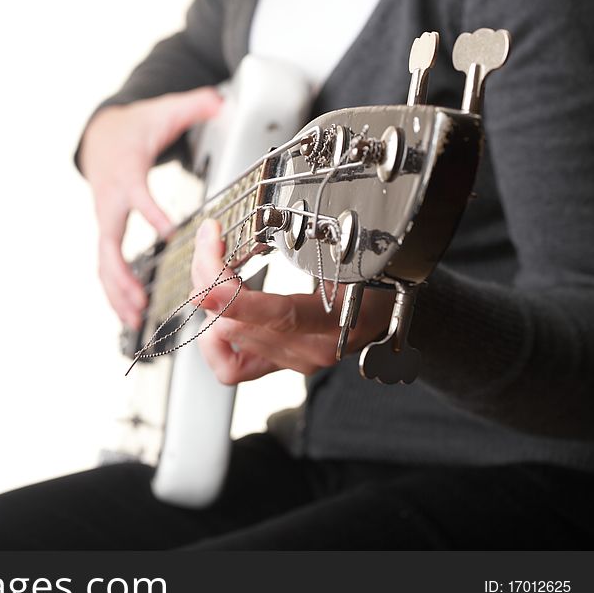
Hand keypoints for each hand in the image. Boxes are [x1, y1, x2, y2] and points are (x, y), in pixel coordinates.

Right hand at [79, 87, 222, 327]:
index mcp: (126, 175)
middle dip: (123, 276)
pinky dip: (114, 292)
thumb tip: (219, 99)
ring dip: (116, 293)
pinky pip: (106, 266)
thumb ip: (193, 106)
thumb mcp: (162, 112)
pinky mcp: (107, 232)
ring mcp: (105, 221)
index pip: (139, 197)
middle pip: (110, 244)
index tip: (171, 234)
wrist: (100, 136)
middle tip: (141, 301)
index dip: (153, 214)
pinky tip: (128, 315)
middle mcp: (111, 202)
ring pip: (104, 263)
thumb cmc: (133, 130)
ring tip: (134, 320)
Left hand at [190, 219, 394, 384]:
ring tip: (212, 269)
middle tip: (210, 241)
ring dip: (210, 301)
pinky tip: (217, 316)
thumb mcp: (353, 256)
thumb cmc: (373, 280)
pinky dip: (214, 342)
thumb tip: (271, 225)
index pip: (281, 316)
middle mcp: (310, 348)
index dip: (238, 302)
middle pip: (238, 324)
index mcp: (336, 322)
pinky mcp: (276, 364)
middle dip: (211, 278)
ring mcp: (291, 360)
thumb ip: (313, 248)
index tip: (208, 285)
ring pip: (227, 340)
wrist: (385, 313)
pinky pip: (230, 368)